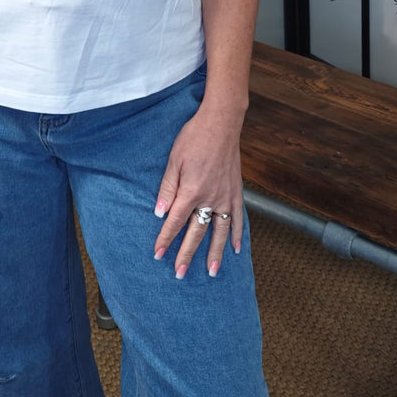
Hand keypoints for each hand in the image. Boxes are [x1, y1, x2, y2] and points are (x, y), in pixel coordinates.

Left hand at [152, 104, 244, 277]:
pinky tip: (235, 249)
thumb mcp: (173, 160)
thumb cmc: (193, 138)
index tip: (158, 255)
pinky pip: (238, 219)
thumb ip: (167, 188)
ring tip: (212, 272)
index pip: (176, 222)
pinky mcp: (236, 192)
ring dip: (215, 253)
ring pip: (220, 232)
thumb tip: (159, 213)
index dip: (166, 239)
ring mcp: (226, 197)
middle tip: (180, 273)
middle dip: (187, 254)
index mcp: (192, 191)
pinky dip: (237, 235)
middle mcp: (210, 199)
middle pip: (197, 232)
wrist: (221, 123)